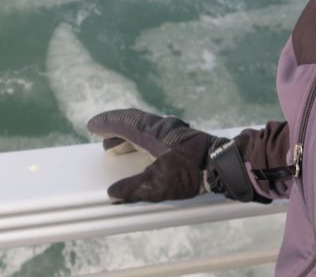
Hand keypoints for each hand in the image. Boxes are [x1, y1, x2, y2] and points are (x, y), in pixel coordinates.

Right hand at [87, 107, 224, 202]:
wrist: (223, 164)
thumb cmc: (190, 172)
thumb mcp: (158, 184)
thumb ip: (133, 189)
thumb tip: (112, 194)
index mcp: (150, 132)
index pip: (122, 122)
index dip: (106, 124)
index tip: (91, 125)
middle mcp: (160, 125)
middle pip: (132, 122)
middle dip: (115, 130)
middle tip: (102, 141)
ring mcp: (173, 130)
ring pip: (144, 128)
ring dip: (128, 137)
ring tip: (117, 149)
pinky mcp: (183, 137)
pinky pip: (154, 134)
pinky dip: (142, 141)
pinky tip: (145, 153)